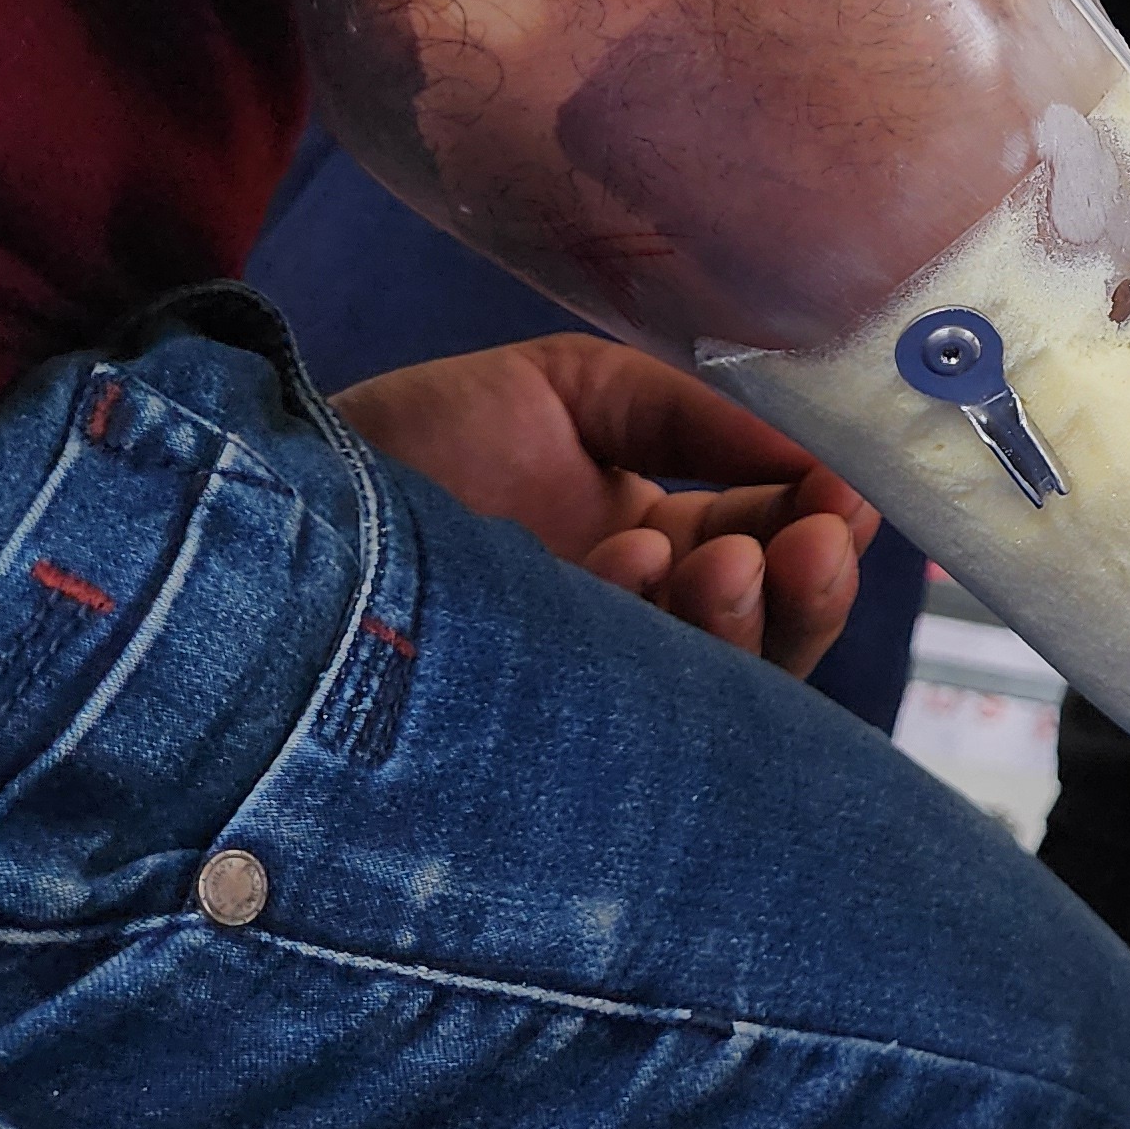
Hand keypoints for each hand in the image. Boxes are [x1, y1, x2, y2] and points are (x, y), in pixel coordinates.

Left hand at [335, 335, 879, 678]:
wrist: (281, 499)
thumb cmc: (414, 439)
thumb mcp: (570, 390)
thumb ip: (689, 410)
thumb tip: (814, 438)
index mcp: (660, 542)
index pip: (774, 545)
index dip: (824, 522)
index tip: (849, 490)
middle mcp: (639, 627)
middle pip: (770, 638)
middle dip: (811, 589)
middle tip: (822, 538)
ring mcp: (596, 689)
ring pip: (721, 692)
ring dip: (746, 623)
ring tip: (732, 560)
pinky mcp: (545, 739)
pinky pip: (638, 719)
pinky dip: (653, 638)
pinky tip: (634, 568)